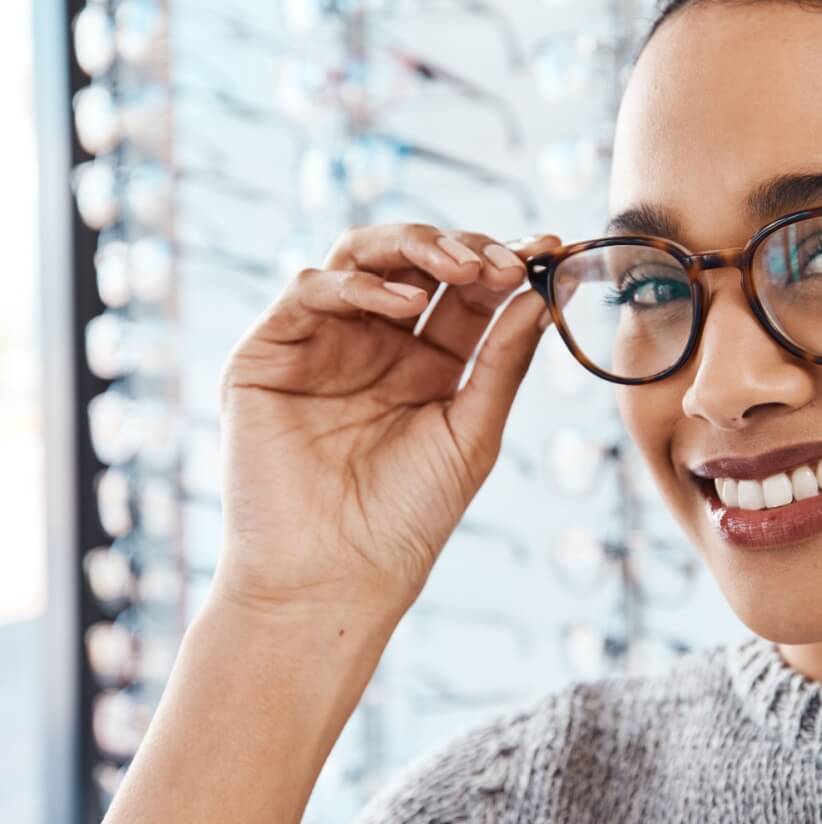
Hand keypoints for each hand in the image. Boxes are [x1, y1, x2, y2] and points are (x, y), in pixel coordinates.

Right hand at [214, 223, 561, 627]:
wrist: (337, 576)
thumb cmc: (409, 517)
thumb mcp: (473, 431)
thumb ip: (502, 360)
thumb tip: (541, 294)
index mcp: (427, 363)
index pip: (467, 293)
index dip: (505, 263)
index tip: (550, 247)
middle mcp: (374, 343)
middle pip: (416, 262)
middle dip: (465, 248)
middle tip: (507, 259)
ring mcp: (321, 343)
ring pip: (361, 257)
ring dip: (416, 247)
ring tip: (464, 268)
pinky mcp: (268, 353)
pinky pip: (309, 289)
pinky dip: (358, 285)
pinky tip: (404, 305)